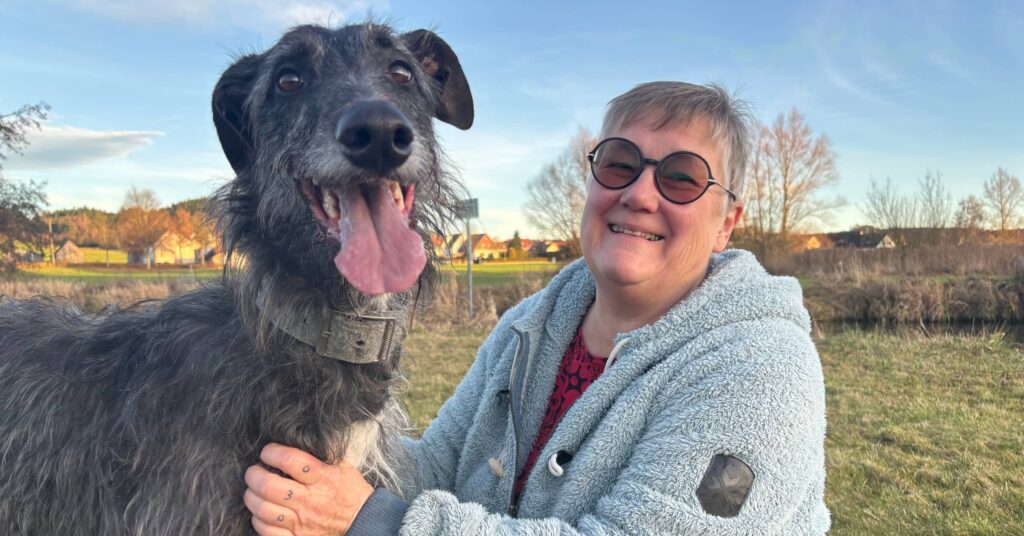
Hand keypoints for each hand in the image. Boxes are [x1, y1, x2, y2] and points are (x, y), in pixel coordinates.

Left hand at [244, 443, 373, 535]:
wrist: (363, 522)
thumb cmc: (351, 492)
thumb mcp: (343, 466)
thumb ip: (323, 453)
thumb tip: (303, 436)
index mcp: (322, 478)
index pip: (290, 460)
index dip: (272, 452)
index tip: (267, 451)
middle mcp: (310, 500)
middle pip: (269, 486)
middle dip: (254, 475)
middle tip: (253, 471)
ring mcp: (302, 522)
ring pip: (264, 509)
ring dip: (251, 497)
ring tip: (253, 491)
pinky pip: (268, 531)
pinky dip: (258, 520)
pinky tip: (261, 512)